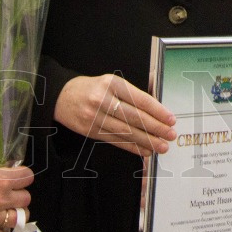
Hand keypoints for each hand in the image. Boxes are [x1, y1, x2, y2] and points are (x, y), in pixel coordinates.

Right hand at [0, 155, 31, 231]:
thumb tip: (6, 173)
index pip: (27, 178)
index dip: (23, 176)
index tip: (20, 176)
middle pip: (26, 199)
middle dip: (20, 193)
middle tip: (12, 191)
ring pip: (18, 218)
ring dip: (15, 212)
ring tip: (7, 208)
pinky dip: (3, 231)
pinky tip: (0, 224)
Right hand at [54, 74, 176, 156]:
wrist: (61, 96)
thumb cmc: (91, 88)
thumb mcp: (110, 81)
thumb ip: (133, 92)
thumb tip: (157, 105)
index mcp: (112, 84)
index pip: (139, 99)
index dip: (157, 111)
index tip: (170, 119)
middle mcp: (103, 100)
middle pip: (134, 117)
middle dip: (156, 128)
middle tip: (170, 134)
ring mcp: (95, 117)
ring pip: (126, 132)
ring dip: (147, 141)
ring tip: (161, 146)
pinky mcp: (90, 131)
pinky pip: (115, 140)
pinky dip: (132, 147)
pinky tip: (144, 150)